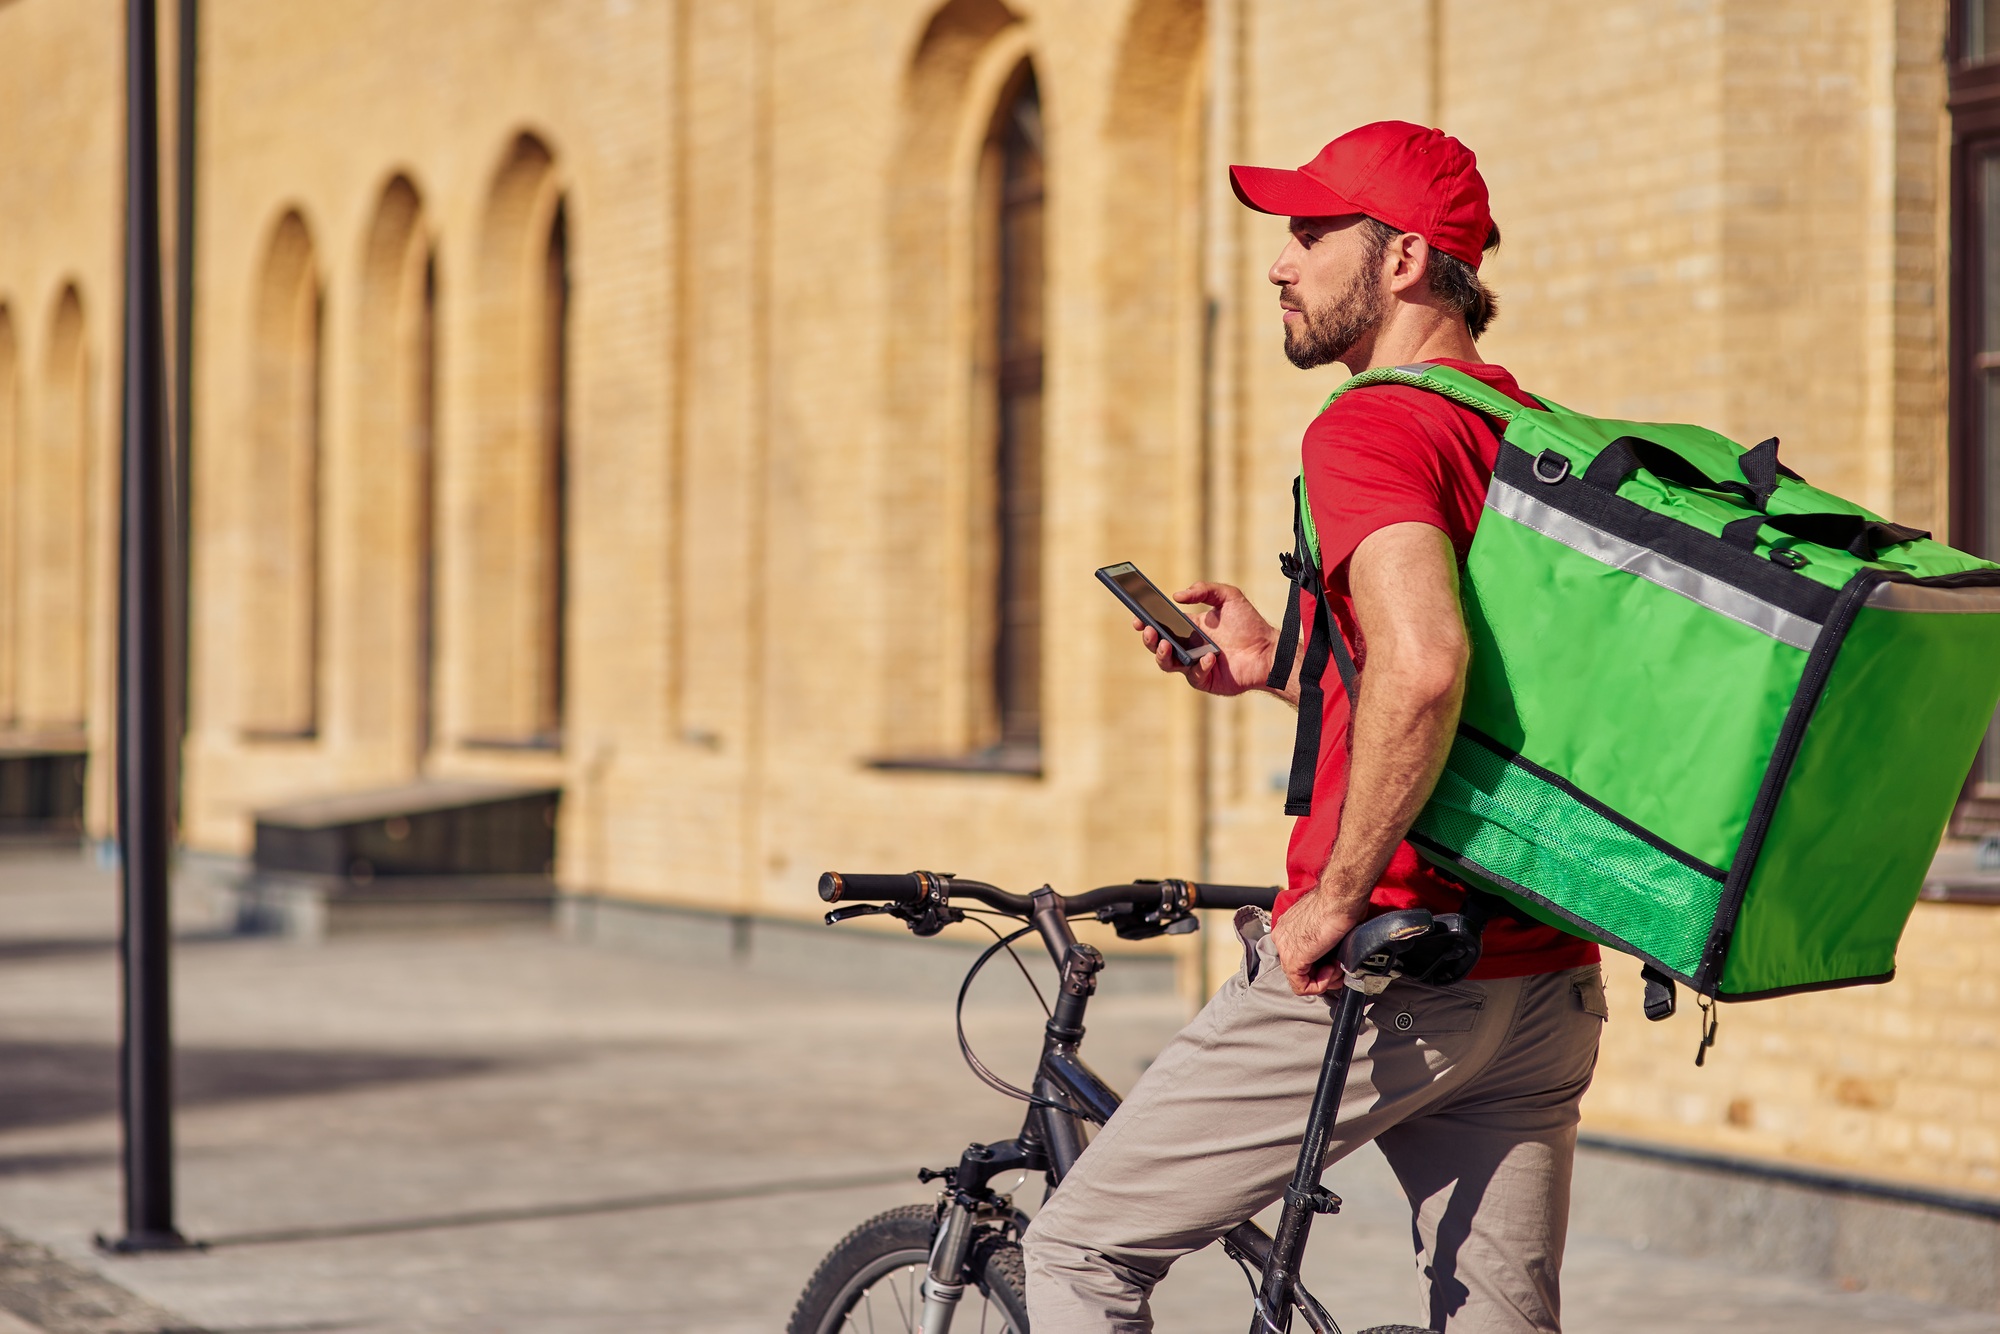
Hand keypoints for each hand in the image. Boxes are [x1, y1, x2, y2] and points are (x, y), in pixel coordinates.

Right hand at [1134, 582, 1283, 698]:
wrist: (1268, 651)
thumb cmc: (1250, 624)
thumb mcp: (1229, 596)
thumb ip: (1204, 589)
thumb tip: (1177, 596)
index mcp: (1190, 627)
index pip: (1162, 624)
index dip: (1147, 621)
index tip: (1138, 615)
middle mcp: (1188, 647)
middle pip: (1158, 645)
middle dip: (1148, 638)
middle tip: (1148, 629)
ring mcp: (1194, 665)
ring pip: (1167, 663)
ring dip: (1161, 654)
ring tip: (1164, 644)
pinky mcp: (1204, 680)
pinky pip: (1194, 674)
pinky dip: (1199, 665)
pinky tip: (1209, 656)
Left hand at [1271, 890, 1367, 995]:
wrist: (1340, 896)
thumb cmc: (1339, 903)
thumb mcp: (1326, 924)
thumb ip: (1322, 940)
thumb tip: (1331, 955)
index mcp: (1288, 927)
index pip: (1299, 957)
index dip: (1320, 964)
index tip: (1335, 960)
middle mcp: (1282, 937)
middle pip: (1299, 969)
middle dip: (1323, 973)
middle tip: (1339, 966)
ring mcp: (1285, 948)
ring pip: (1300, 980)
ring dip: (1325, 978)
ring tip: (1338, 965)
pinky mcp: (1293, 959)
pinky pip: (1301, 987)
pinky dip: (1320, 985)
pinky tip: (1332, 972)